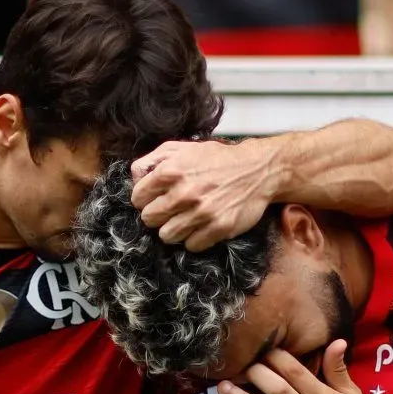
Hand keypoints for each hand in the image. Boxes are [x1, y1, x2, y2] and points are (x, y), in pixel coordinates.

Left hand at [129, 139, 282, 251]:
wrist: (258, 170)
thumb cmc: (218, 159)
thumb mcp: (183, 148)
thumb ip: (153, 159)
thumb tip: (134, 177)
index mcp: (171, 170)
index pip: (137, 198)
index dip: (145, 199)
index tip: (156, 198)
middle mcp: (184, 192)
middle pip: (149, 219)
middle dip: (157, 215)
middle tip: (170, 210)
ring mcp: (201, 212)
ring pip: (166, 236)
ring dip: (173, 229)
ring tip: (185, 219)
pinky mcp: (218, 228)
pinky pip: (190, 245)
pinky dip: (194, 238)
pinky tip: (201, 225)